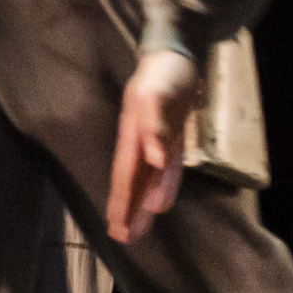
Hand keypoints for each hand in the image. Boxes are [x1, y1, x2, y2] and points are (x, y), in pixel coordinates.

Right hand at [107, 47, 200, 242]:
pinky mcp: (170, 137)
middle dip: (127, 209)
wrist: (176, 54)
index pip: (126, 175)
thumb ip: (154, 126)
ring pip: (147, 179)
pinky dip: (163, 186)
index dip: (122, 200)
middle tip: (123, 238)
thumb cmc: (164, 73)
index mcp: (133, 135)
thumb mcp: (158, 94)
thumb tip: (153, 159)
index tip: (116, 226)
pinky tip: (160, 202)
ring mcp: (155, 141)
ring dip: (142, 203)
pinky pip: (166, 168)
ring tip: (136, 228)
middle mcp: (142, 142)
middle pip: (133, 182)